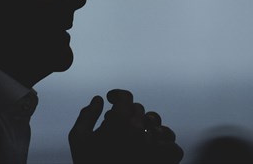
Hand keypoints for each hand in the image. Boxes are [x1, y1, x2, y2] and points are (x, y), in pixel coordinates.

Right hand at [69, 89, 183, 162]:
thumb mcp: (79, 139)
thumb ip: (88, 115)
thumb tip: (99, 99)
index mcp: (120, 120)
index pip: (125, 97)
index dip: (117, 95)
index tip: (111, 99)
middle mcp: (140, 129)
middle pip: (139, 110)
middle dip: (126, 114)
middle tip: (115, 126)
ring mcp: (155, 145)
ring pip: (157, 124)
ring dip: (146, 127)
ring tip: (135, 137)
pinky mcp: (165, 161)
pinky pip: (173, 146)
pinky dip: (164, 146)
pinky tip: (152, 149)